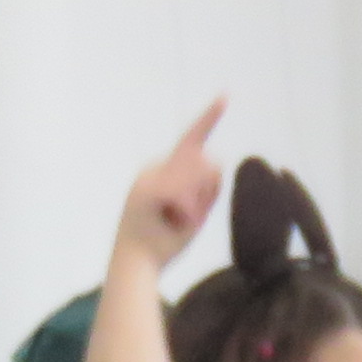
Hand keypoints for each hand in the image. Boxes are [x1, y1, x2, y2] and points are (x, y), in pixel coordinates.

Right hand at [120, 101, 223, 267]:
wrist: (136, 265)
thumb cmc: (163, 243)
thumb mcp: (194, 214)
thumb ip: (205, 189)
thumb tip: (215, 162)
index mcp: (163, 171)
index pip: (192, 141)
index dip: (209, 117)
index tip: (226, 96)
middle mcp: (155, 168)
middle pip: (205, 163)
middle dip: (206, 193)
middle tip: (186, 219)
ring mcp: (150, 176)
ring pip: (199, 174)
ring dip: (199, 204)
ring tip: (178, 222)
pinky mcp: (149, 189)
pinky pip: (185, 191)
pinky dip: (189, 210)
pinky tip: (173, 221)